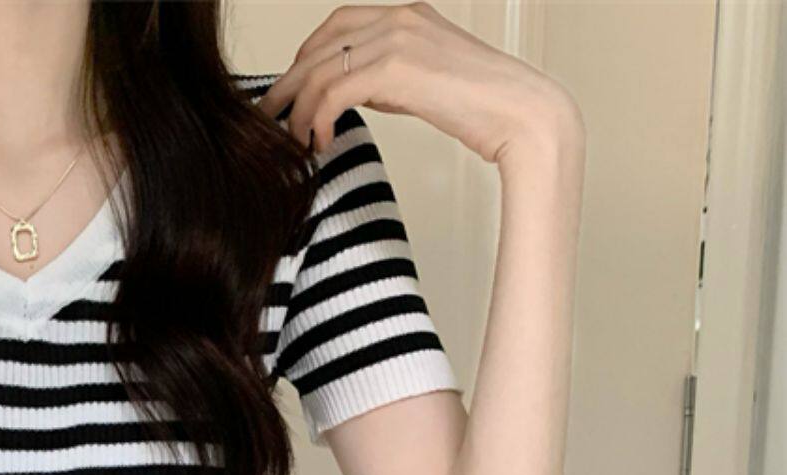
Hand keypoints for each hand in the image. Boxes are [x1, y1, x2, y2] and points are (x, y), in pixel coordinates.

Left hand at [260, 2, 582, 167]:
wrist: (522, 114)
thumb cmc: (481, 108)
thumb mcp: (425, 82)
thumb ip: (388, 79)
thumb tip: (348, 96)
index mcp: (407, 15)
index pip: (336, 26)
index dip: (304, 59)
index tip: (289, 94)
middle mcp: (400, 18)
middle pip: (319, 46)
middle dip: (288, 86)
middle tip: (268, 121)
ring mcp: (398, 39)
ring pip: (320, 71)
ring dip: (298, 111)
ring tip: (293, 144)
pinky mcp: (397, 69)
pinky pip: (333, 93)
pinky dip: (317, 120)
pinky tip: (319, 143)